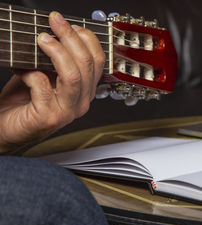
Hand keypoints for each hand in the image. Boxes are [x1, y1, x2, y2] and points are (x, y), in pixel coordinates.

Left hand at [0, 12, 104, 153]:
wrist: (7, 130)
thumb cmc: (23, 103)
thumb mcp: (44, 75)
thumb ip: (54, 61)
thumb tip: (55, 33)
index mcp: (85, 90)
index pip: (98, 60)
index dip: (85, 37)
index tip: (67, 23)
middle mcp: (81, 102)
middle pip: (87, 64)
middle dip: (70, 37)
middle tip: (54, 21)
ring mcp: (67, 111)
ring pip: (72, 75)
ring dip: (57, 51)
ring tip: (42, 38)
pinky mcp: (49, 117)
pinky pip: (42, 85)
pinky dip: (29, 71)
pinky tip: (20, 67)